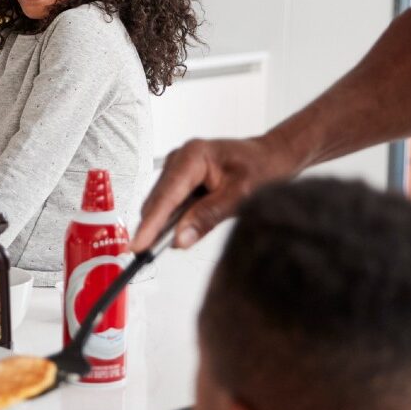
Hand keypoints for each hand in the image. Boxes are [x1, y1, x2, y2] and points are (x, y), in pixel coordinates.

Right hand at [132, 136, 294, 251]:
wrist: (272, 156)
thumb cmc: (262, 167)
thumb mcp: (240, 195)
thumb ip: (208, 216)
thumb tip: (180, 238)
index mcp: (193, 156)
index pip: (165, 195)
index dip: (150, 224)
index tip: (138, 245)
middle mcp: (181, 159)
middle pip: (157, 199)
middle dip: (154, 227)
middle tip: (150, 253)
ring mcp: (179, 167)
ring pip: (162, 203)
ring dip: (165, 223)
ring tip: (175, 240)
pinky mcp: (182, 178)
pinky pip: (171, 202)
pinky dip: (174, 218)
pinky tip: (185, 227)